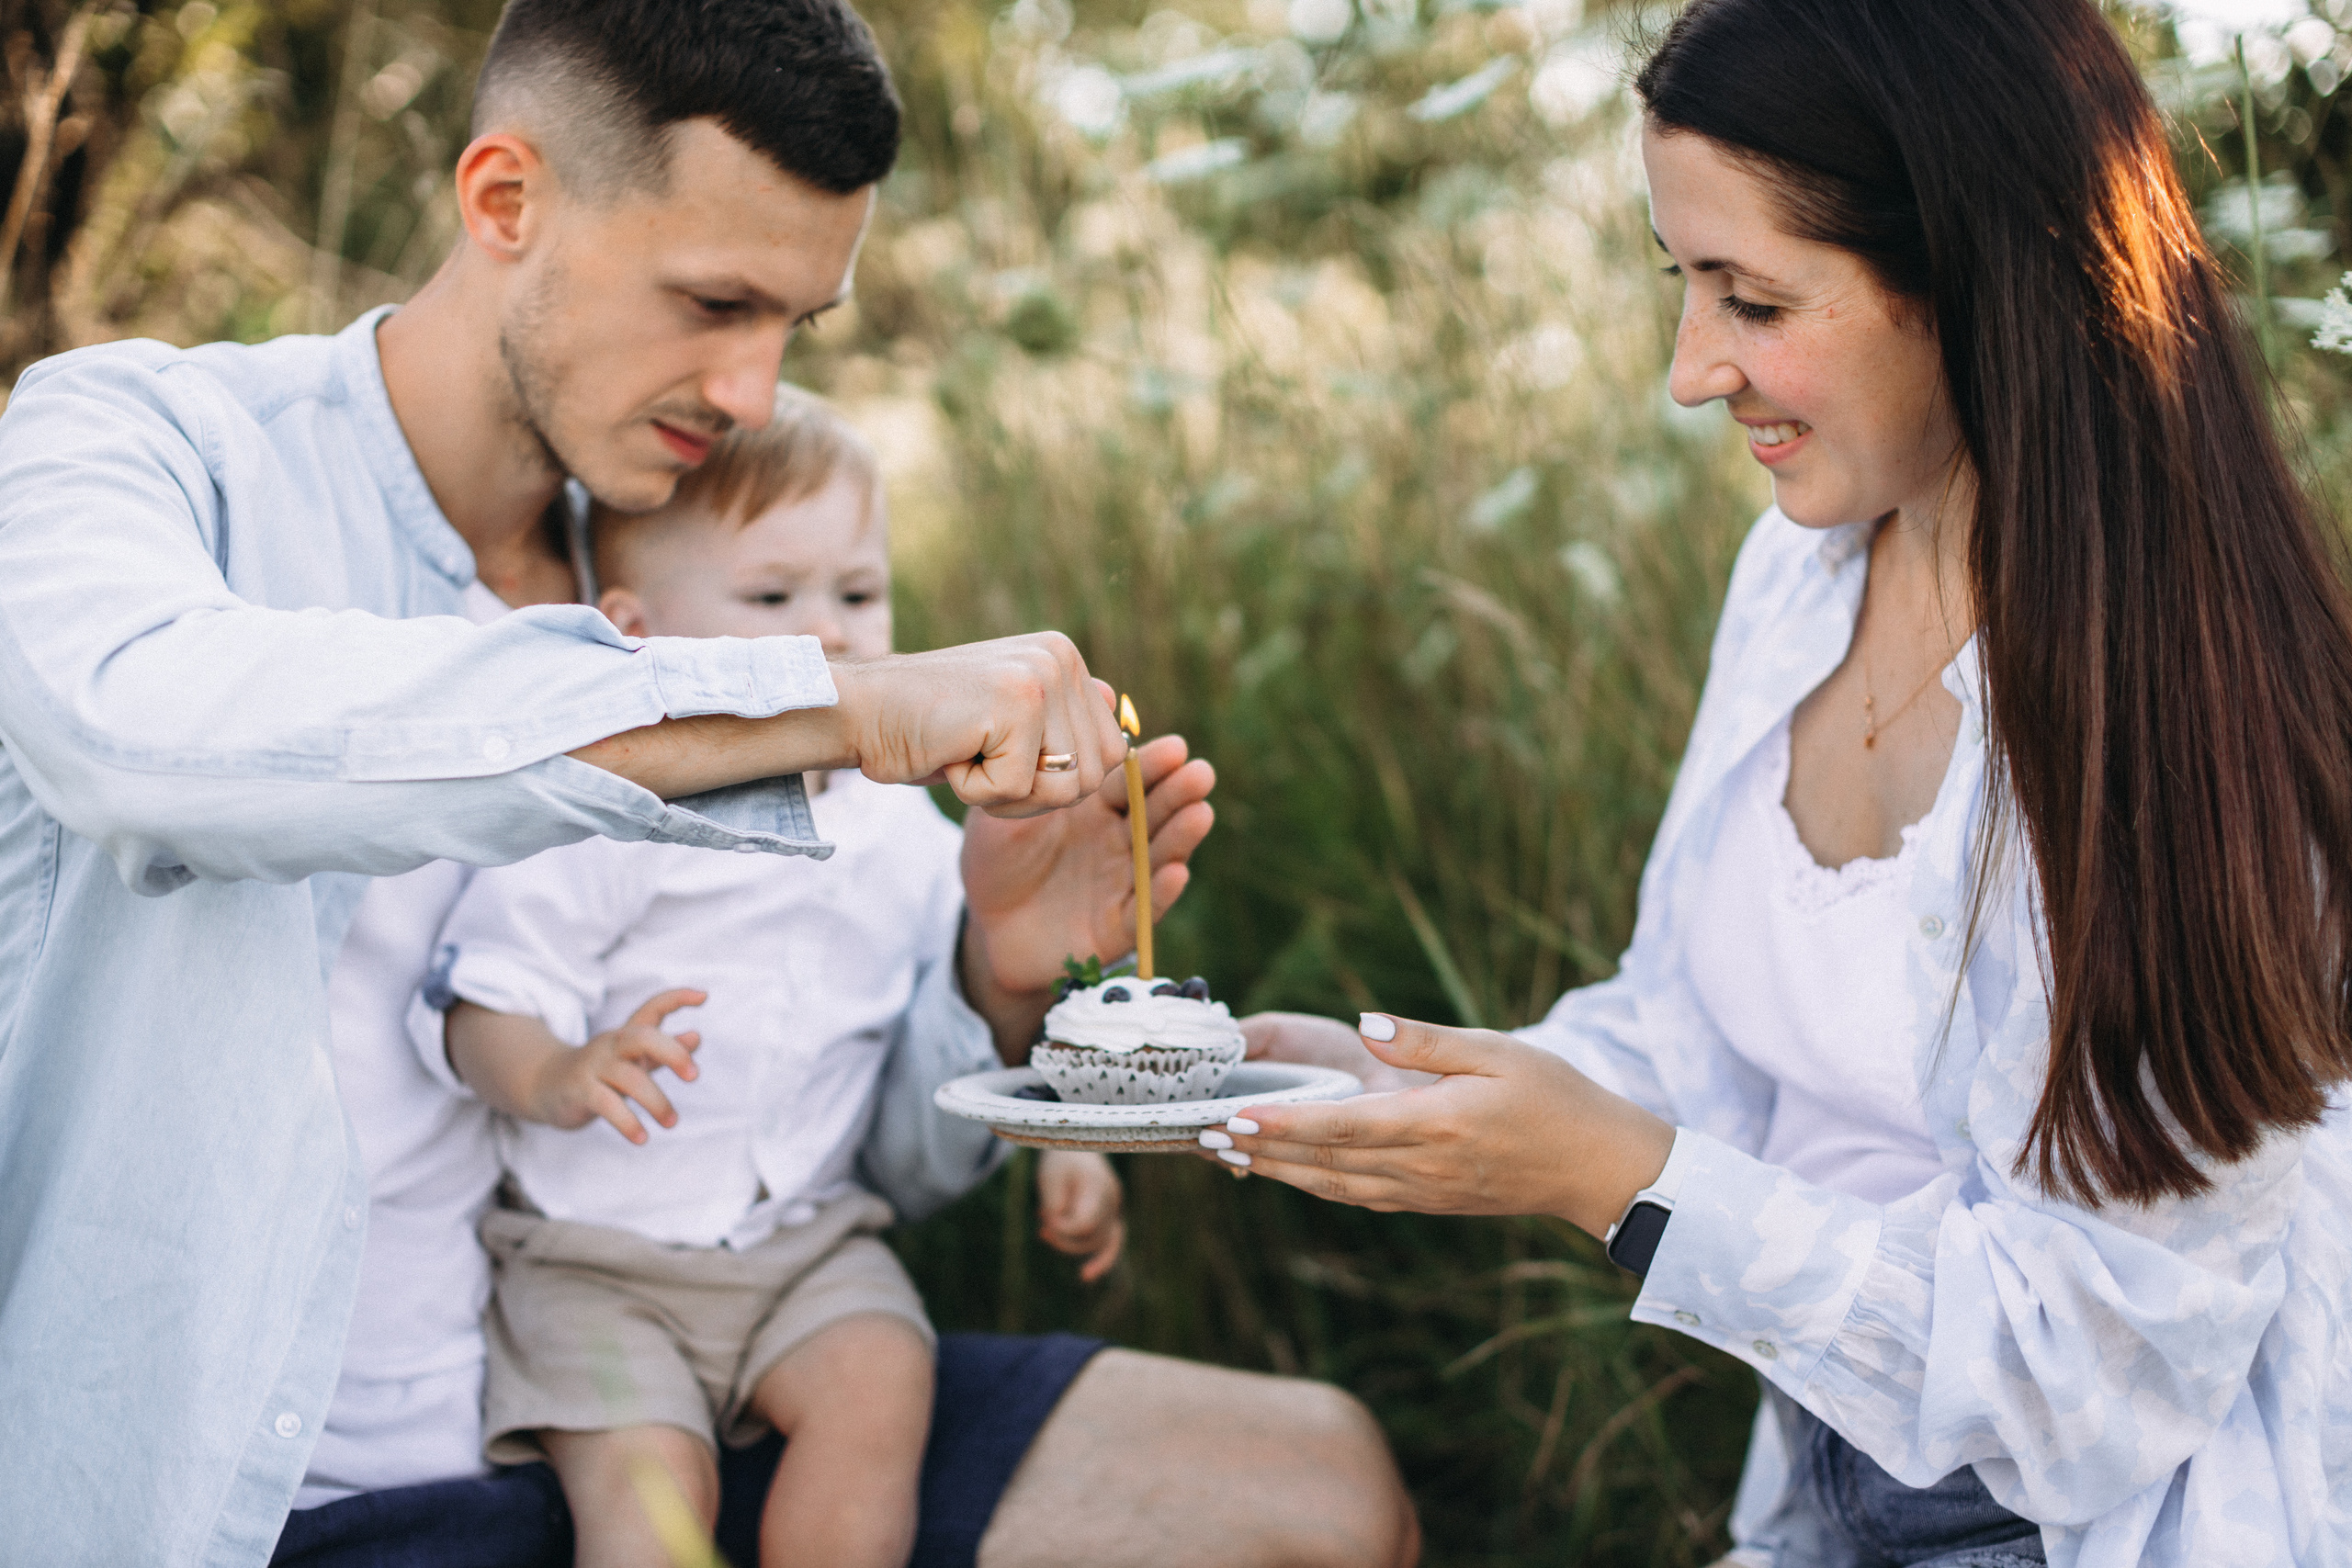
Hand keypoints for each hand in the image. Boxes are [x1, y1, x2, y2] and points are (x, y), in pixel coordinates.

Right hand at [524, 987, 705, 1144]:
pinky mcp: (579, 1091)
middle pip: (642, 1037)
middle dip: (672, 1053)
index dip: (676, 999)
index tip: (703, 996)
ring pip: (630, 1078)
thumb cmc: (601, 1072)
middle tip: (694, 1076)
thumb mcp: (633, 1059)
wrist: (544, 1085)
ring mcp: (594, 1067)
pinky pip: (607, 1105)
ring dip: (656, 1102)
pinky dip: (627, 1123)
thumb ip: (664, 1051)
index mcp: (628, 1035)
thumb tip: (696, 1037)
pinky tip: (642, 1138)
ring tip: (672, 1122)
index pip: (652, 1008)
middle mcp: (611, 1045)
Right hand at [835, 633, 1126, 817]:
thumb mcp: (1006, 722)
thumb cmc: (928, 729)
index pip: (1110, 753)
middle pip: (1095, 775)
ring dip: (1009, 796)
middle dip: (1037, 794)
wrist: (857, 711)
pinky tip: (949, 753)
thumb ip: (1060, 718)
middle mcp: (1061, 658)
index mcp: (1065, 659)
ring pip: (1067, 788)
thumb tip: (1120, 711)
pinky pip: (1018, 789)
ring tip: (969, 756)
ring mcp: (1041, 675)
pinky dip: (976, 792)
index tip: (1004, 756)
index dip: (1057, 780)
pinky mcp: (1016, 702)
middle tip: (982, 763)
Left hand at [961, 733, 1216, 995]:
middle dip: (1179, 793)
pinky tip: (1175, 872)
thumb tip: (1061, 730)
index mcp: (1093, 807)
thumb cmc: (996, 859)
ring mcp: (1121, 882)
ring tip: (1200, 813)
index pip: (1128, 780)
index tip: (1176, 748)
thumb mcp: (1005, 812)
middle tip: (1200, 773)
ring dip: (1181, 837)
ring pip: (1158, 857)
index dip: (1153, 765)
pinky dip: (1160, 892)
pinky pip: (1142, 909)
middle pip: (1153, 814)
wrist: (987, 927)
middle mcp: (1116, 841)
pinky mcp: (1118, 927)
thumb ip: (1033, 774)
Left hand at [1035, 1150, 1125, 1281]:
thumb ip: (1054, 1204)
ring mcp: (1114, 1207)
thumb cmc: (1060, 1159)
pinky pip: (1111, 1241)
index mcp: (1099, 1188)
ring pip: (1100, 1242)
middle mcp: (1112, 1200)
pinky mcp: (1109, 1213)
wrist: (1075, 1140)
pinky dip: (1101, 1258)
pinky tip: (1086, 1275)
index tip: (1043, 1220)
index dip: (1062, 1229)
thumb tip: (1056, 1229)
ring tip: (1045, 1235)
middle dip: (1064, 1238)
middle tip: (1042, 1227)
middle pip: (1092, 1236)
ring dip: (1073, 1246)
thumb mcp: (1050, 1177)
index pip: (1084, 1224)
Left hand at [1203, 1013, 1672, 1235]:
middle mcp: (1422, 1166)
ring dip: (1278, 1172)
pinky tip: (1288, 1172)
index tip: (1235, 1119)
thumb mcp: (1497, 1051)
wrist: (1599, 1169)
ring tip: (1226, 1155)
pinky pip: (1358, 1195)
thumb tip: (1364, 1025)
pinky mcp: (1430, 1201)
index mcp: (1435, 1124)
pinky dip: (1315, 1184)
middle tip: (1201, 1137)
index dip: (1284, 1126)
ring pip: (1335, 1186)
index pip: (1342, 1127)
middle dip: (1259, 1151)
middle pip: (1324, 1164)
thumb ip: (1426, 1041)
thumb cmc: (1555, 1098)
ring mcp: (1424, 1191)